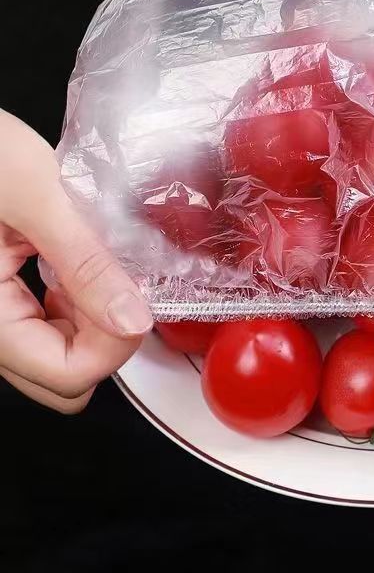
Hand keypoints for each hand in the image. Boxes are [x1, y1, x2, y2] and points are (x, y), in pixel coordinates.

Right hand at [0, 109, 151, 411]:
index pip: (67, 375)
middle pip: (60, 377)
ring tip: (96, 259)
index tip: (139, 297)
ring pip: (52, 352)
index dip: (115, 343)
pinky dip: (68, 300)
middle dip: (103, 336)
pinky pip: (39, 320)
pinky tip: (75, 258)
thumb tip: (132, 318)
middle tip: (122, 279)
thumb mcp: (35, 195)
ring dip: (87, 317)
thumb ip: (84, 261)